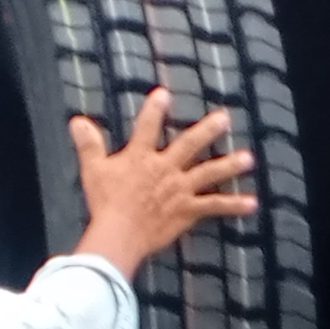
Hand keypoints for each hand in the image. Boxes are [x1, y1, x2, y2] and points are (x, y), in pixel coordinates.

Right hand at [68, 88, 256, 275]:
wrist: (119, 234)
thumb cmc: (105, 203)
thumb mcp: (92, 170)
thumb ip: (88, 144)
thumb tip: (77, 121)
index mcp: (141, 157)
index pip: (147, 126)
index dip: (154, 109)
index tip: (164, 94)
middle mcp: (165, 169)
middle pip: (190, 144)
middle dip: (208, 130)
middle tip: (225, 117)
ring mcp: (179, 189)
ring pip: (209, 173)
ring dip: (230, 165)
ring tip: (248, 158)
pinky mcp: (187, 210)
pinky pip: (214, 206)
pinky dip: (234, 205)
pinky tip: (252, 203)